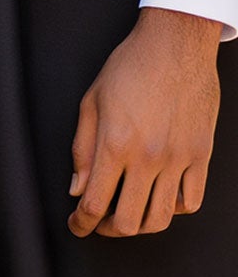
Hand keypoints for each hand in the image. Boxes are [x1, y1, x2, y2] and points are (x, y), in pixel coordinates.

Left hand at [69, 5, 220, 237]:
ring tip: (126, 216)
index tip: (76, 226)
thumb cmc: (129, 67)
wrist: (175, 46)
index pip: (95, 202)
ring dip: (140, 226)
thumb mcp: (91, 101)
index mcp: (115, 143)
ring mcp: (179, 160)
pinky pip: (191, 201)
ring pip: (162, 218)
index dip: (81, 222)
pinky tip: (159, 199)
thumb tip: (77, 188)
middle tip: (97, 223)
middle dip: (107, 230)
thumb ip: (82, 149)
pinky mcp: (201, 157)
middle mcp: (149, 158)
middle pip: (129, 221)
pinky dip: (173, 209)